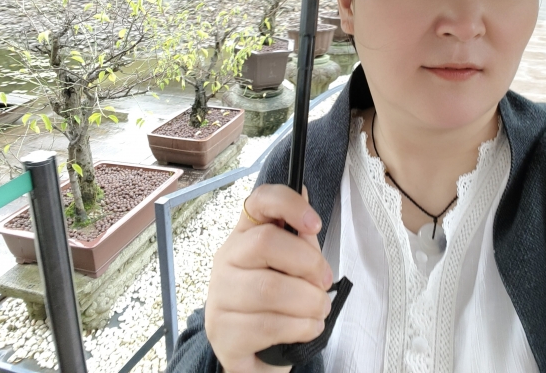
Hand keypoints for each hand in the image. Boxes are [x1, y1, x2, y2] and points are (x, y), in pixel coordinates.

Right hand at [205, 185, 333, 372]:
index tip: (314, 223)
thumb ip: (301, 238)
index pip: (258, 201)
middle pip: (265, 243)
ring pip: (269, 288)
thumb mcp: (293, 266)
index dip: (288, 204)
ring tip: (320, 309)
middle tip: (325, 281)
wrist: (254, 353)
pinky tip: (308, 328)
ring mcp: (220, 296)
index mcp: (245, 235)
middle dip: (308, 263)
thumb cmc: (277, 302)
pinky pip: (268, 325)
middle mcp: (227, 259)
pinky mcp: (224, 332)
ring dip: (309, 301)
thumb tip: (304, 192)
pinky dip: (301, 328)